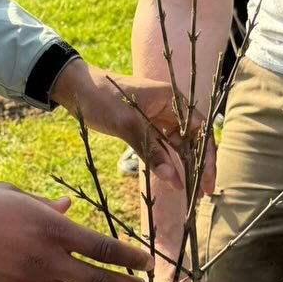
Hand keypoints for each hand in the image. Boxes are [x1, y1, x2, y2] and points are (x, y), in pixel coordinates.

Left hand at [50, 59, 214, 194]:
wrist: (75, 88)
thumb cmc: (102, 98)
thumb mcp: (128, 125)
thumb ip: (152, 152)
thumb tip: (174, 179)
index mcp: (173, 99)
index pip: (200, 130)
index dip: (207, 156)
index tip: (207, 181)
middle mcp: (170, 107)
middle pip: (193, 139)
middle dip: (198, 165)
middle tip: (201, 194)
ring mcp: (158, 116)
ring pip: (178, 145)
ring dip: (184, 166)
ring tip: (189, 190)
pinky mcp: (145, 126)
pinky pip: (162, 146)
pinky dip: (167, 161)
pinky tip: (171, 178)